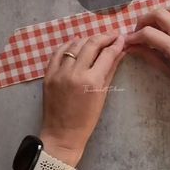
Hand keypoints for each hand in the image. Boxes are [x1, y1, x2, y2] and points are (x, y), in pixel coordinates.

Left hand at [40, 33, 124, 166]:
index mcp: (91, 81)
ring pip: (75, 44)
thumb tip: (121, 52)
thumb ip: (110, 70)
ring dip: (87, 39)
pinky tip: (76, 43)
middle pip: (91, 44)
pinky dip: (69, 45)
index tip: (121, 37)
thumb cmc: (87, 119)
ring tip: (96, 39)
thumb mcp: (102, 94)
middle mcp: (75, 72)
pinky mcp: (48, 74)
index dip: (116, 43)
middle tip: (112, 35)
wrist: (62, 134)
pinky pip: (58, 52)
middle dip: (104, 37)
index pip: (107, 54)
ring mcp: (59, 72)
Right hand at [126, 6, 169, 117]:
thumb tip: (130, 48)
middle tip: (139, 31)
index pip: (148, 33)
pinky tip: (166, 27)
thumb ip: (148, 56)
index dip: (134, 36)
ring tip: (153, 26)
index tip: (127, 41)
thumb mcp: (167, 71)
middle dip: (144, 20)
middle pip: (158, 14)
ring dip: (158, 14)